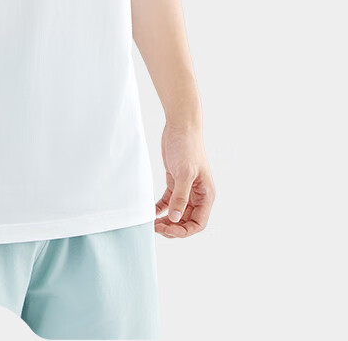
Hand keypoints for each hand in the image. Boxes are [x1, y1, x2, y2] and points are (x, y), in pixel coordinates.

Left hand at [155, 120, 214, 237]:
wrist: (181, 126)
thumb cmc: (187, 147)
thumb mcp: (185, 173)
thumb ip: (180, 197)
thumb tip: (175, 219)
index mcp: (206, 195)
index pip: (198, 223)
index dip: (184, 231)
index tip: (169, 230)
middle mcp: (198, 194)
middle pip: (186, 220)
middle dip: (173, 227)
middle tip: (156, 228)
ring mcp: (186, 188)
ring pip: (177, 212)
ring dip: (166, 220)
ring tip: (152, 223)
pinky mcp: (175, 181)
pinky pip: (168, 201)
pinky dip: (161, 208)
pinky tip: (151, 212)